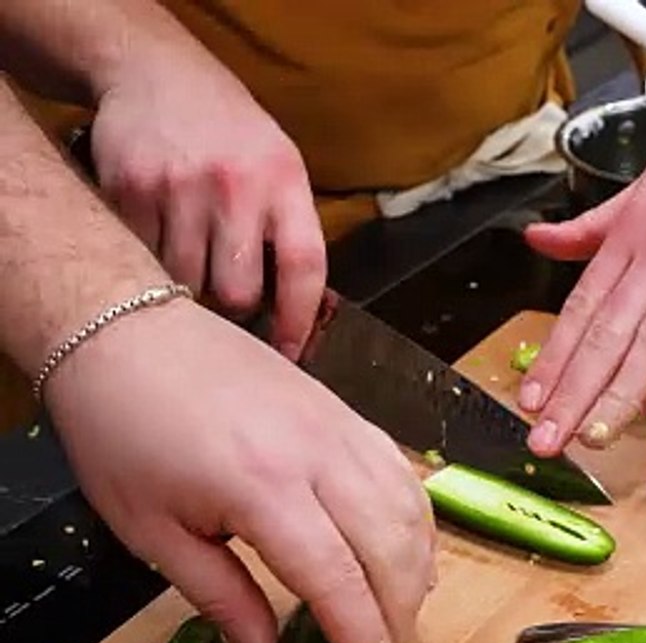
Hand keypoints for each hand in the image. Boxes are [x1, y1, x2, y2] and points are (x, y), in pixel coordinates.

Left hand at [43, 299, 434, 642]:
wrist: (129, 333)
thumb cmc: (126, 427)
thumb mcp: (154, 533)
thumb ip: (222, 602)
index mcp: (263, 488)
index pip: (339, 585)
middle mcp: (319, 453)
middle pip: (391, 552)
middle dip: (397, 621)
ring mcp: (341, 426)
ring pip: (411, 510)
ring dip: (416, 574)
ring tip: (398, 618)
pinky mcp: (346, 411)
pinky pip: (403, 471)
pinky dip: (417, 521)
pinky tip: (405, 551)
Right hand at [90, 57, 324, 360]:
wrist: (156, 72)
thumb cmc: (231, 132)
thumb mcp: (280, 164)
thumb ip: (289, 227)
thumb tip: (301, 312)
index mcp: (284, 182)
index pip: (304, 267)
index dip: (300, 321)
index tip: (290, 356)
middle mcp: (235, 186)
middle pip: (237, 293)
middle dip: (233, 305)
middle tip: (226, 287)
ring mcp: (179, 188)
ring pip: (185, 285)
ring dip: (188, 286)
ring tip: (190, 256)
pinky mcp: (129, 190)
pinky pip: (141, 258)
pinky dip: (148, 259)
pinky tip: (156, 233)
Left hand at [519, 101, 645, 454]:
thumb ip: (594, 225)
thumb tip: (538, 240)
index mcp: (635, 227)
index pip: (584, 304)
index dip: (556, 357)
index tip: (534, 399)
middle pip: (610, 328)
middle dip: (575, 389)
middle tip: (549, 436)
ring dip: (622, 390)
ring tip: (596, 434)